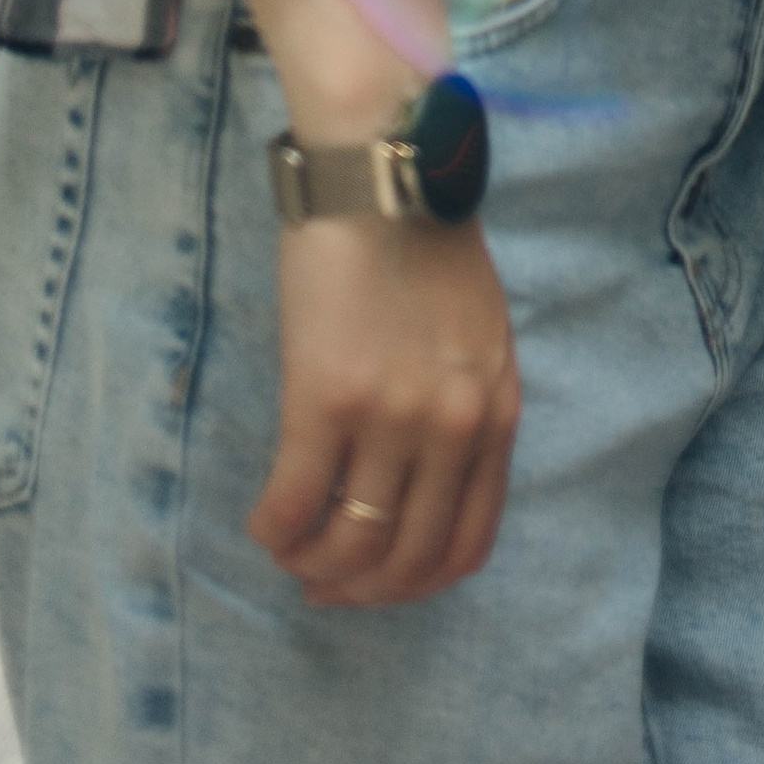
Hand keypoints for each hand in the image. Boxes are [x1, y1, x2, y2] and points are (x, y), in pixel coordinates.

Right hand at [247, 211, 519, 608]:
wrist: (385, 173)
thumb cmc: (428, 244)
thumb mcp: (483, 335)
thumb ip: (469, 408)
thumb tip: (426, 487)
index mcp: (497, 413)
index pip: (468, 546)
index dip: (415, 584)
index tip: (378, 582)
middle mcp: (453, 427)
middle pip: (408, 559)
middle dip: (361, 590)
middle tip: (323, 583)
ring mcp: (392, 417)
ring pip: (350, 545)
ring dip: (313, 567)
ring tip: (292, 552)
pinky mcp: (326, 398)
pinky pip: (294, 504)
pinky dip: (275, 531)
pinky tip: (266, 523)